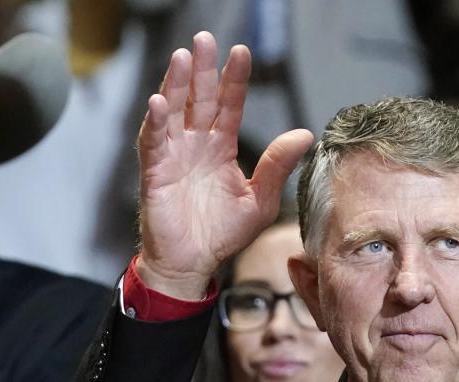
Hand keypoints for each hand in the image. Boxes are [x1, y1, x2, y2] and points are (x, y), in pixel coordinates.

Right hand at [136, 31, 313, 298]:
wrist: (193, 263)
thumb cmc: (223, 232)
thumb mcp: (260, 200)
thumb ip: (278, 167)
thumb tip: (305, 134)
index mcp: (221, 147)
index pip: (229, 105)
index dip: (234, 80)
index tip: (242, 52)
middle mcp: (196, 144)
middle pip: (199, 99)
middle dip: (202, 70)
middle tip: (205, 40)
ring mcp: (173, 155)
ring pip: (174, 112)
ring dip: (176, 85)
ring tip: (182, 58)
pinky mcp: (155, 172)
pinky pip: (153, 143)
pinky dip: (155, 123)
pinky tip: (159, 102)